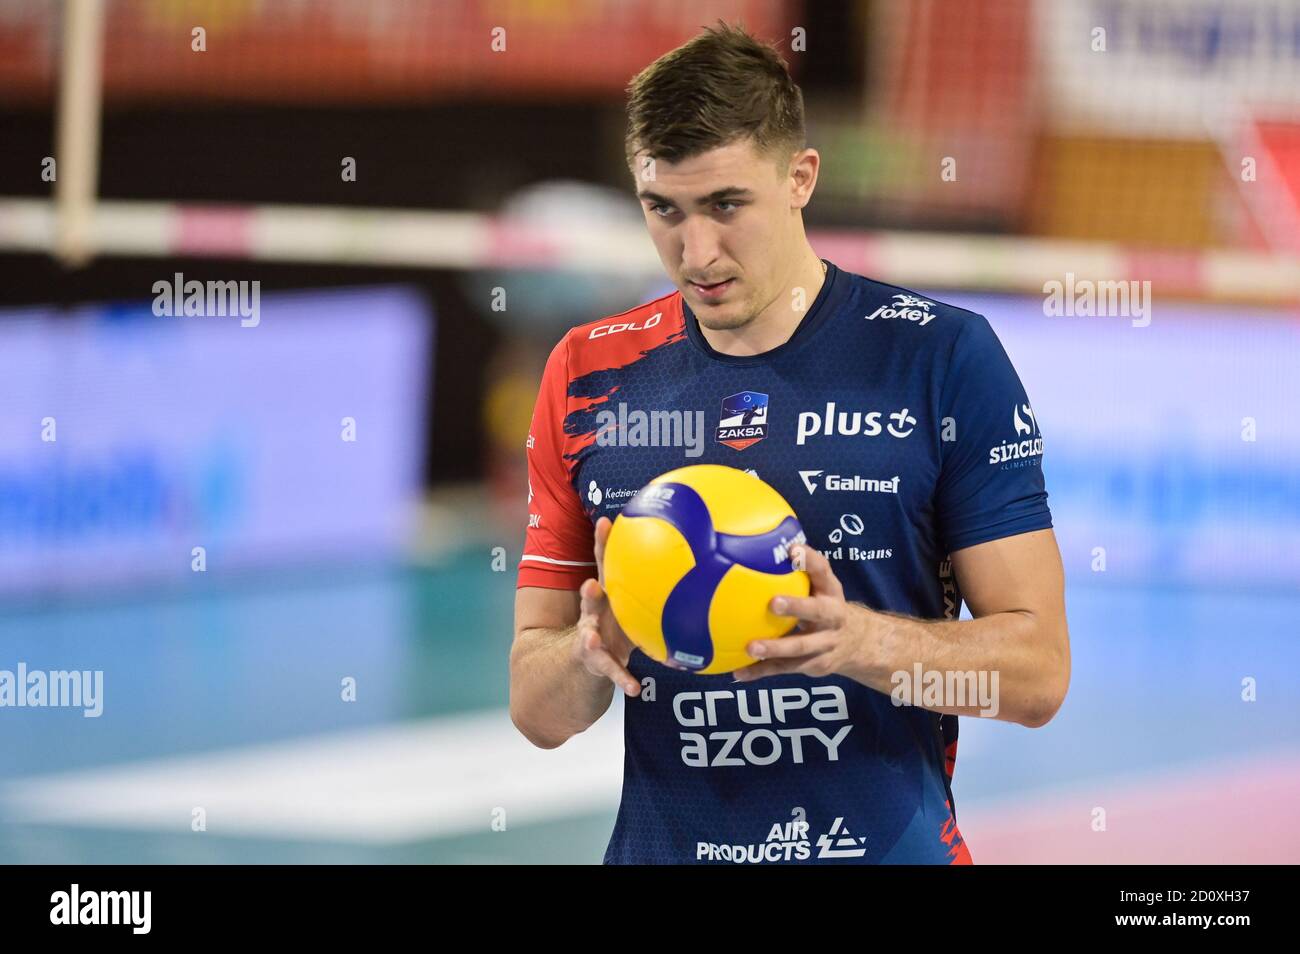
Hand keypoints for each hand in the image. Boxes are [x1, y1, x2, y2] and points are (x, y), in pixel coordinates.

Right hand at [571, 516, 640, 696]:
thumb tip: (697, 552)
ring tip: (592, 638)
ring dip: (589, 637)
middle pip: (589, 599)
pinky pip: (611, 673)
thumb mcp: (632, 603)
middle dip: (589, 592)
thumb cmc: (618, 625)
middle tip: (591, 585)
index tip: (604, 523)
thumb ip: (656, 582)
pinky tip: (635, 689)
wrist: (586, 660)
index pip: (602, 565)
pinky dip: (622, 680)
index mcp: (606, 595)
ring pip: (587, 637)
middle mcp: (593, 614)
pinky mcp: (597, 664)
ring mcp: (591, 639)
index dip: (601, 544)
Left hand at [735, 543, 866, 681]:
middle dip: (796, 607)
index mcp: (831, 592)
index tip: (792, 550)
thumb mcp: (820, 585)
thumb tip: (758, 543)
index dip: (809, 560)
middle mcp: (832, 617)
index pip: (823, 571)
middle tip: (773, 603)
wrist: (858, 642)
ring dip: (775, 648)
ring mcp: (825, 644)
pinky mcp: (814, 665)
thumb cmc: (826, 604)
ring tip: (751, 647)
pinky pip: (785, 669)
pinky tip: (739, 672)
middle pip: (816, 612)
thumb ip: (798, 570)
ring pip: (800, 648)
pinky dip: (761, 671)